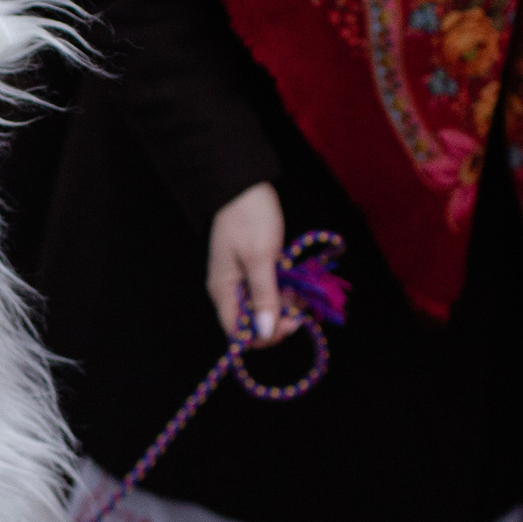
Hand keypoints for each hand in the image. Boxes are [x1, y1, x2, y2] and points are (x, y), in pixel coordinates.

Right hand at [208, 182, 296, 345]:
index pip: (238, 332)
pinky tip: (295, 285)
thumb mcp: (260, 258)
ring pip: (264, 309)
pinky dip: (284, 292)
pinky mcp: (254, 271)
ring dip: (284, 306)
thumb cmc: (249, 218)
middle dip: (278, 320)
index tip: (288, 323)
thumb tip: (265, 332)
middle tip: (299, 308)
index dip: (263, 335)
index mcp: (223, 291)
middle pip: (253, 323)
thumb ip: (264, 296)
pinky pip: (269, 293)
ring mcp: (242, 281)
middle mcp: (230, 291)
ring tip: (300, 293)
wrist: (245, 186)